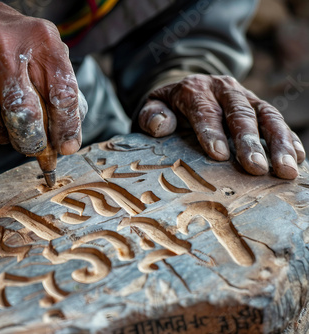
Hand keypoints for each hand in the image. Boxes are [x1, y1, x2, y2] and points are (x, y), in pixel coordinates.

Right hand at [0, 0, 86, 154]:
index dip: (66, 128)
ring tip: (2, 121)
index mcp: (40, 40)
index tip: (66, 147)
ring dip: (1, 134)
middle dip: (31, 141)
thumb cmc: (8, 42)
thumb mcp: (42, 49)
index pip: (63, 94)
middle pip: (25, 115)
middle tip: (32, 146)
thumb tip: (66, 139)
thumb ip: (59, 88)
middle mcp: (5, 47)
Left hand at [137, 74, 305, 178]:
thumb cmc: (167, 106)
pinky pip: (277, 119)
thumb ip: (150, 115)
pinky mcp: (258, 105)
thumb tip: (160, 126)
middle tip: (256, 169)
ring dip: (279, 142)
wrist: (185, 88)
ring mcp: (244, 95)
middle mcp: (223, 88)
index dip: (212, 132)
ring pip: (265, 115)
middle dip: (249, 142)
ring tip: (286, 169)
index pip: (204, 110)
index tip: (219, 156)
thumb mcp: (152, 106)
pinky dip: (289, 138)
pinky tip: (298, 159)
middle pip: (239, 113)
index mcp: (194, 89)